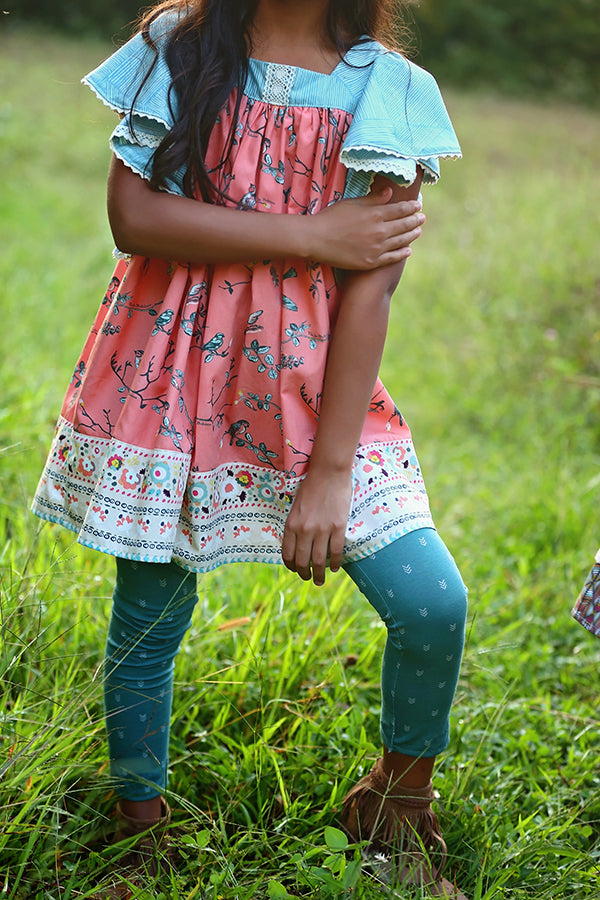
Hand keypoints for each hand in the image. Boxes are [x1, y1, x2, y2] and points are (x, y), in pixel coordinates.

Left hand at [281, 468, 352, 585]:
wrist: (328, 472)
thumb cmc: (311, 486)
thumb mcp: (296, 506)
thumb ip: (296, 525)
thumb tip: (299, 542)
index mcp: (291, 524)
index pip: (287, 553)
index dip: (291, 566)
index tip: (296, 570)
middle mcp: (304, 530)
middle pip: (303, 560)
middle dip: (304, 574)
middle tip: (309, 580)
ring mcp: (322, 529)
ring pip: (319, 560)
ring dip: (319, 574)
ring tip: (320, 581)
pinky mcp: (338, 527)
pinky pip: (336, 551)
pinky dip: (335, 563)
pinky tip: (335, 568)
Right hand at [308, 187, 424, 270]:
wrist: (316, 240)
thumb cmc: (331, 218)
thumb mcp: (352, 203)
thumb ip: (373, 199)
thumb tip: (390, 193)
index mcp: (375, 214)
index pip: (400, 209)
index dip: (411, 207)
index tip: (418, 205)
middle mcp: (379, 231)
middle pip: (404, 225)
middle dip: (415, 220)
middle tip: (422, 218)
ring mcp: (376, 248)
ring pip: (401, 241)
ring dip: (412, 235)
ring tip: (418, 231)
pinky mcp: (371, 262)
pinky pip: (392, 257)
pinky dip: (402, 253)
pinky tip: (408, 250)